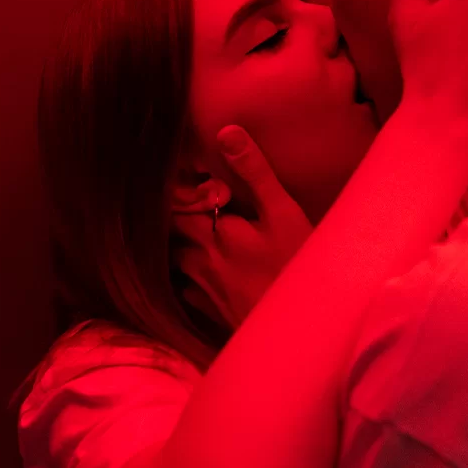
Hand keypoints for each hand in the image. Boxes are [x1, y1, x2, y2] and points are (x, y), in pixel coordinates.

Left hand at [171, 128, 310, 332]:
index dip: (176, 187)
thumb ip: (254, 174)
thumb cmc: (295, 268)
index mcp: (214, 232)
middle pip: (170, 230)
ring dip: (181, 243)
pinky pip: (186, 288)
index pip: (175, 202)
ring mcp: (201, 289)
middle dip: (177, 214)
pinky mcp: (209, 312)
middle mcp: (198, 260)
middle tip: (194, 202)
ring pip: (176, 258)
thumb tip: (226, 133)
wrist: (296, 334)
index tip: (185, 175)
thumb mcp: (284, 215)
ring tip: (198, 232)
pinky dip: (188, 275)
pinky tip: (205, 270)